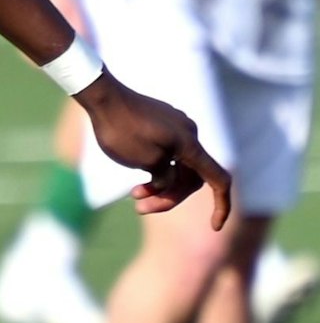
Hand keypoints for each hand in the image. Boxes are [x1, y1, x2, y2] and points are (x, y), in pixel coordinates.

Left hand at [77, 75, 231, 228]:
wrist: (101, 96)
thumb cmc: (121, 129)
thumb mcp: (145, 161)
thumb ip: (165, 176)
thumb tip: (169, 180)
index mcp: (190, 145)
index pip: (218, 180)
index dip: (221, 205)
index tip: (214, 226)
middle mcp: (189, 134)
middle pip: (191, 177)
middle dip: (169, 197)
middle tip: (139, 207)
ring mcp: (175, 127)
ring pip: (177, 166)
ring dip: (159, 185)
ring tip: (133, 195)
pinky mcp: (161, 123)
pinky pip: (167, 152)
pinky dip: (156, 168)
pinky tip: (137, 173)